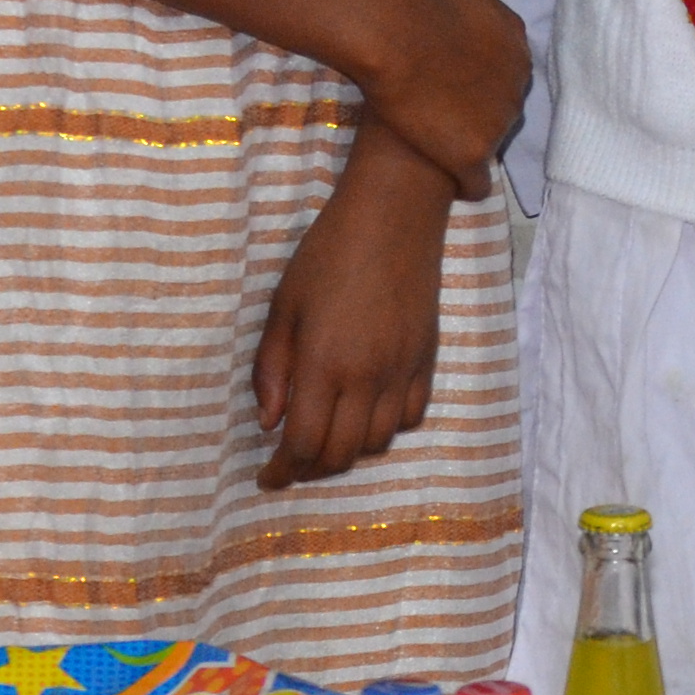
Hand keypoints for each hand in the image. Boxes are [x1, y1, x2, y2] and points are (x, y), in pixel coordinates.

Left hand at [255, 139, 451, 486]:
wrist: (395, 216)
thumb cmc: (327, 254)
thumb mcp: (283, 307)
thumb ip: (272, 370)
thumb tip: (269, 422)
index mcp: (323, 365)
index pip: (303, 443)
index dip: (282, 471)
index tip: (267, 479)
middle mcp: (367, 378)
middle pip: (341, 453)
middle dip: (311, 469)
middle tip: (291, 465)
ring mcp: (403, 371)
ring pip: (378, 442)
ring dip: (348, 452)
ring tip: (327, 440)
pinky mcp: (427, 360)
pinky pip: (411, 417)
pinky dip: (386, 429)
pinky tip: (368, 415)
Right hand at [354, 0, 527, 185]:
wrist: (397, 34)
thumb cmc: (420, 7)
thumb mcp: (472, 1)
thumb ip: (484, 23)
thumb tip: (473, 31)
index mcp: (519, 51)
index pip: (507, 79)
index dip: (478, 87)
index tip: (453, 91)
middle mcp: (518, 89)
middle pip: (503, 113)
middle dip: (478, 116)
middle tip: (441, 118)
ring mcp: (499, 123)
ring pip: (490, 145)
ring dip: (468, 146)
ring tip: (439, 151)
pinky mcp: (473, 153)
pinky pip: (476, 184)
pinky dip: (464, 185)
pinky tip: (448, 185)